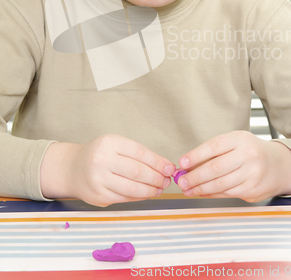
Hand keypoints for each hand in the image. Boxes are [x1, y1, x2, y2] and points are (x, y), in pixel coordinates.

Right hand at [41, 134, 174, 206]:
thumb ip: (137, 155)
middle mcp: (101, 160)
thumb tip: (165, 167)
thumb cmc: (100, 155)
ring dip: (150, 190)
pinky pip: (124, 198)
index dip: (158, 162)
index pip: (139, 153)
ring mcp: (98, 180)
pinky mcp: (98, 196)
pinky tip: (147, 194)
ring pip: (132, 188)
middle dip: (156, 178)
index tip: (170, 168)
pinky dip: (139, 197)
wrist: (71, 168)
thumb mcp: (115, 145)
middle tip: (167, 180)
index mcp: (109, 143)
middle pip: (137, 172)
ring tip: (159, 188)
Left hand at [176, 131, 290, 201]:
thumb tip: (188, 164)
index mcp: (240, 139)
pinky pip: (227, 193)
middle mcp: (248, 156)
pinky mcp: (253, 191)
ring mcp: (252, 175)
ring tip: (187, 190)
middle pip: (215, 168)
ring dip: (200, 188)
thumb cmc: (252, 152)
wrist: (281, 166)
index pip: (214, 147)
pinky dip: (212, 194)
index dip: (196, 155)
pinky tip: (202, 193)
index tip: (182, 162)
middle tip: (181, 181)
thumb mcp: (237, 143)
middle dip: (195, 176)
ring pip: (220, 184)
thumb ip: (215, 151)